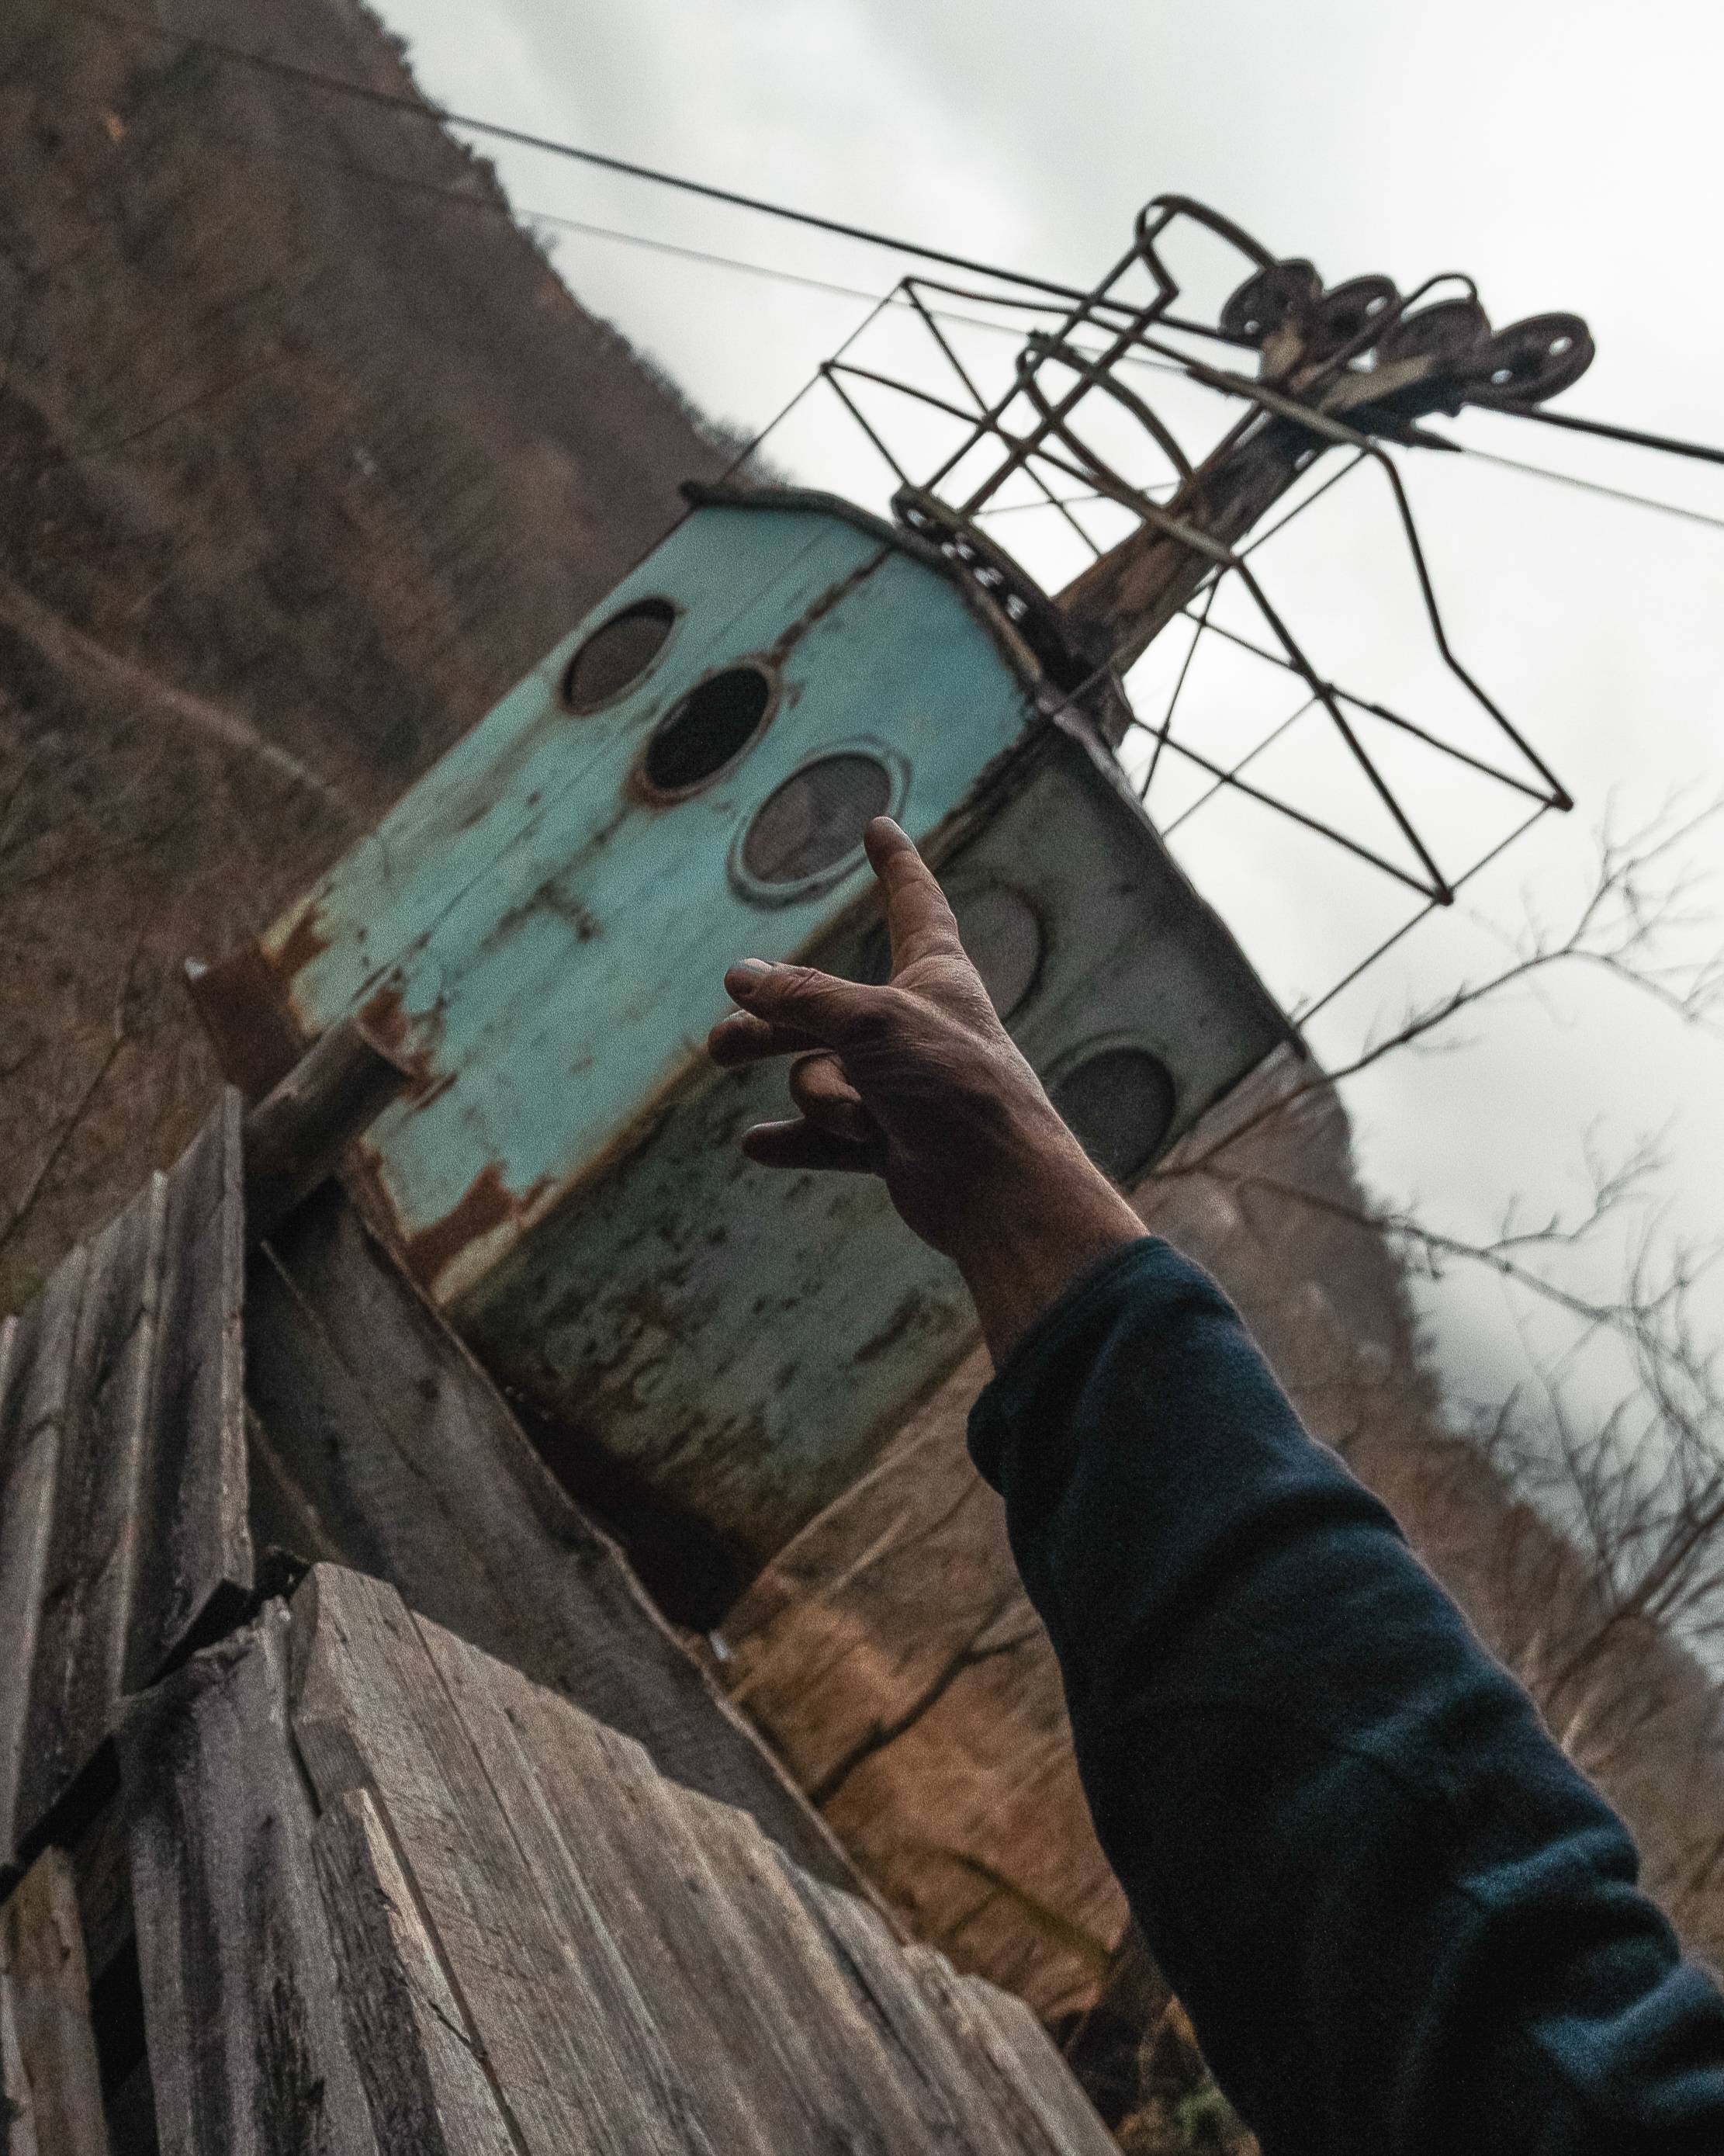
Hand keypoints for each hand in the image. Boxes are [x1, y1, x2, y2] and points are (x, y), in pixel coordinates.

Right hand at [708, 818, 1144, 1360]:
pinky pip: (826, 1136)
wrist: (999, 1189)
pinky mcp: (892, 1143)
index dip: (894, 864)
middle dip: (773, 1026)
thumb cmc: (955, 1088)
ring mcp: (903, 1087)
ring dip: (825, 1099)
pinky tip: (757, 1146)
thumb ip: (802, 996)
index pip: (912, 903)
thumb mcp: (871, 1022)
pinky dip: (799, 1141)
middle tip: (720, 1047)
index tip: (880, 826)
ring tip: (844, 1116)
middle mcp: (917, 1026)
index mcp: (935, 976)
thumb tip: (741, 975)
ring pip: (821, 1076)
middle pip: (822, 1008)